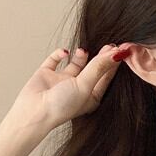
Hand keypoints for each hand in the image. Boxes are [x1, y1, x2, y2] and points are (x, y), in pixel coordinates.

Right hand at [9, 43, 131, 134]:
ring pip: (75, 63)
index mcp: (91, 96)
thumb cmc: (62, 106)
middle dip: (100, 57)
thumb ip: (99, 68)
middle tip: (109, 44)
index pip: (106, 77)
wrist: (34, 111)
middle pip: (93, 68)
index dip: (113, 63)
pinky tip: (65, 52)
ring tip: (83, 51)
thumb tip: (116, 53)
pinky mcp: (47, 74)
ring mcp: (63, 81)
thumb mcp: (86, 85)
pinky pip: (55, 60)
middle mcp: (78, 88)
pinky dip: (60, 54)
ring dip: (81, 55)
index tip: (122, 50)